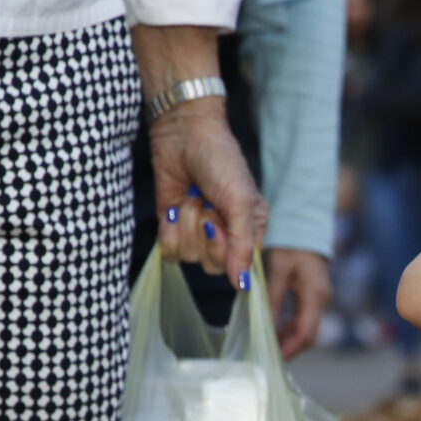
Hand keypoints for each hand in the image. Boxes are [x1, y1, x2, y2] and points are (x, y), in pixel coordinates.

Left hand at [149, 100, 267, 284]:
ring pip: (189, 257)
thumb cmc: (221, 161)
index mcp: (251, 230)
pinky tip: (176, 208)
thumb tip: (243, 286)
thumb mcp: (240, 202)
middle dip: (204, 234)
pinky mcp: (174, 228)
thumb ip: (242, 246)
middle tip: (207, 205)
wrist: (184, 134)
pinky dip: (169, 230)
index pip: (240, 267)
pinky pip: (169, 251)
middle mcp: (226, 236)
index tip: (220, 225)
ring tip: (193, 198)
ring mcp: (198, 234)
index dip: (225, 250)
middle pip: (213, 266)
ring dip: (187, 224)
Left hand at [265, 249, 329, 358]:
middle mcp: (322, 299)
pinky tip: (275, 329)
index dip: (289, 350)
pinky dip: (290, 327)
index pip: (306, 334)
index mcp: (315, 295)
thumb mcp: (277, 271)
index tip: (270, 359)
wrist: (303, 224)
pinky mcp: (314, 293)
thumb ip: (271, 300)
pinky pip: (304, 318)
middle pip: (308, 335)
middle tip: (266, 357)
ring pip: (306, 328)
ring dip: (288, 339)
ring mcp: (320, 297)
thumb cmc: (289, 244)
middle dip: (289, 348)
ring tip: (267, 345)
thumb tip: (264, 328)